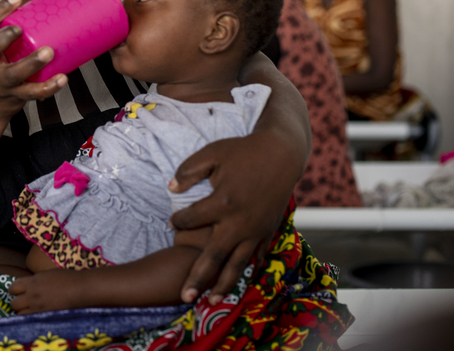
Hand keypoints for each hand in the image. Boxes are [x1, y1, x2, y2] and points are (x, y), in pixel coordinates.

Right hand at [0, 0, 67, 121]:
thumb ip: (0, 30)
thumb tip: (36, 3)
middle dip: (3, 39)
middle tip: (19, 28)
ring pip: (13, 75)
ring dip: (31, 64)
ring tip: (48, 52)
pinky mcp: (14, 97)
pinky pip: (32, 93)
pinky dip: (48, 87)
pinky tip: (62, 78)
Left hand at [9, 270, 86, 314]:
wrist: (80, 289)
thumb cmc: (67, 278)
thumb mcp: (47, 274)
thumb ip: (35, 280)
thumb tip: (29, 284)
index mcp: (32, 282)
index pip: (13, 287)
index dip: (15, 290)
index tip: (19, 291)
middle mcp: (32, 295)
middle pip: (14, 303)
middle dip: (17, 303)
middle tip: (24, 303)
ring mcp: (37, 308)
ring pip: (20, 314)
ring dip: (23, 313)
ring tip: (31, 311)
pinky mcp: (44, 317)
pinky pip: (30, 321)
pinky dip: (31, 319)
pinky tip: (37, 316)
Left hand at [169, 131, 293, 303]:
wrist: (282, 155)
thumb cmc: (243, 152)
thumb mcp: (212, 154)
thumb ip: (188, 171)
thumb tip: (171, 189)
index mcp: (223, 202)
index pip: (191, 220)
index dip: (177, 220)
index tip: (172, 221)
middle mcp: (239, 222)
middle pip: (214, 256)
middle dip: (197, 277)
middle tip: (183, 296)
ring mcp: (256, 230)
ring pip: (237, 264)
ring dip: (223, 284)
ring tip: (210, 301)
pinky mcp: (268, 231)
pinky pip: (256, 256)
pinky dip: (246, 270)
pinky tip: (236, 282)